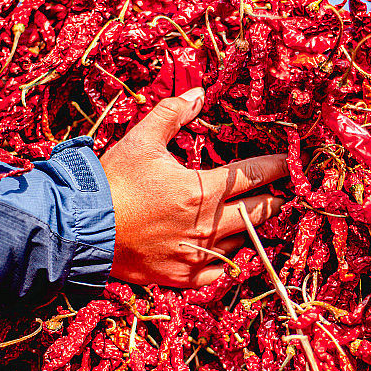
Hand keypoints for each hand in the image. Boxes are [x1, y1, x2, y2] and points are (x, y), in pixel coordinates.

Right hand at [99, 87, 286, 286]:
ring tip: (254, 219)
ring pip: (243, 242)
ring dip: (251, 229)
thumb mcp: (141, 140)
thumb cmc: (113, 182)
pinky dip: (229, 260)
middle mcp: (207, 225)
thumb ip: (173, 114)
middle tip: (282, 194)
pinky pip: (220, 272)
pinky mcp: (183, 277)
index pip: (254, 175)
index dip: (276, 167)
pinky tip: (231, 250)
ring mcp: (197, 254)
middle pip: (259, 212)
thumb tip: (199, 94)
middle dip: (274, 200)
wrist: (80, 229)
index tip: (290, 163)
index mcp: (202, 190)